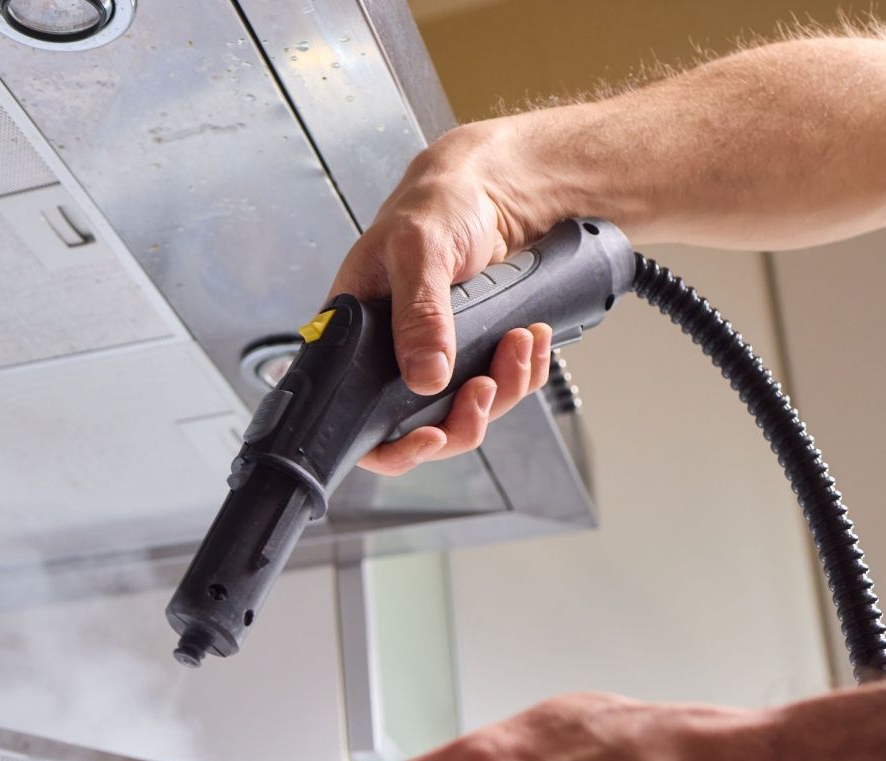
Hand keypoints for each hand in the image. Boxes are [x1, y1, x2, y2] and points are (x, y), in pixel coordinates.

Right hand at [330, 124, 560, 474]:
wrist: (490, 189)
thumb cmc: (434, 206)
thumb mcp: (417, 251)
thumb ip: (418, 314)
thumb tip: (424, 375)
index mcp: (354, 340)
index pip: (356, 419)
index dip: (390, 446)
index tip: (426, 437)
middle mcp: (390, 359)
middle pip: (419, 430)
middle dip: (461, 418)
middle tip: (485, 387)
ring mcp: (433, 361)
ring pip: (466, 413)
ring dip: (502, 388)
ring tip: (520, 343)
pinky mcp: (472, 355)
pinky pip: (500, 388)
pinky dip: (523, 372)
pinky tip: (531, 340)